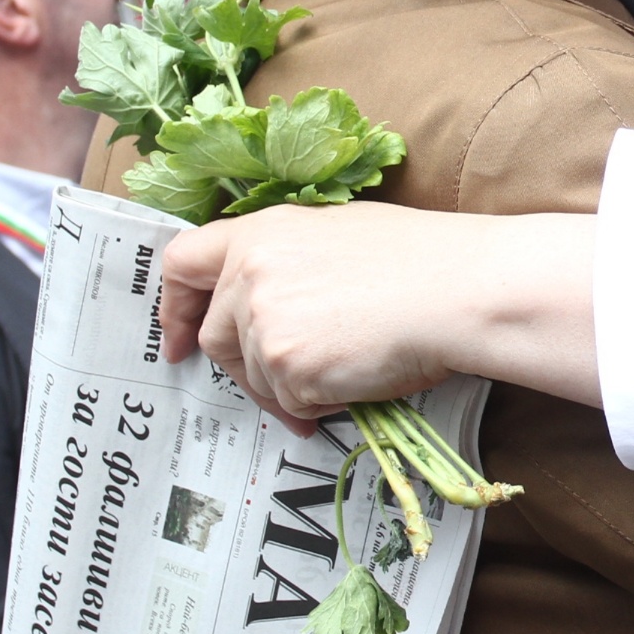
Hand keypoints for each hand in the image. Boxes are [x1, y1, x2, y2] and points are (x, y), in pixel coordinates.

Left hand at [159, 204, 599, 427]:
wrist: (459, 288)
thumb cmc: (421, 257)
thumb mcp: (339, 231)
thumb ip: (286, 258)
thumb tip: (271, 295)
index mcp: (261, 232)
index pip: (181, 262)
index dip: (174, 304)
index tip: (180, 336)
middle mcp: (250, 274)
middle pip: (215, 335)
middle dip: (243, 365)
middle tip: (283, 381)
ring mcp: (264, 323)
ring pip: (256, 375)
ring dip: (291, 386)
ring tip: (347, 372)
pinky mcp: (288, 369)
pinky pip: (291, 402)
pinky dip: (319, 403)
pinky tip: (357, 383)